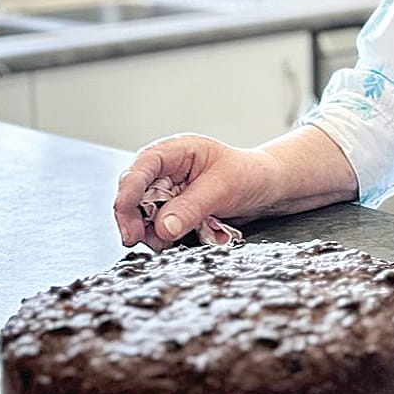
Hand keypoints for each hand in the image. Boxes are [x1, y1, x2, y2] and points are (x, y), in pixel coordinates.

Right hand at [113, 135, 281, 249]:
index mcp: (175, 152)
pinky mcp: (173, 213)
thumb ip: (191, 207)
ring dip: (150, 233)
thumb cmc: (249, 176)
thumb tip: (162, 228)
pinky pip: (157, 229)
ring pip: (141, 216)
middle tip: (136, 239)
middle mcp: (165, 171)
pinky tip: (181, 241)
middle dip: (133, 218)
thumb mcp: (223, 188)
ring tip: (174, 241)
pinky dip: (164, 239)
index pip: (141, 167)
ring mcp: (168, 193)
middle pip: (132, 194)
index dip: (128, 191)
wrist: (268, 190)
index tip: (125, 214)